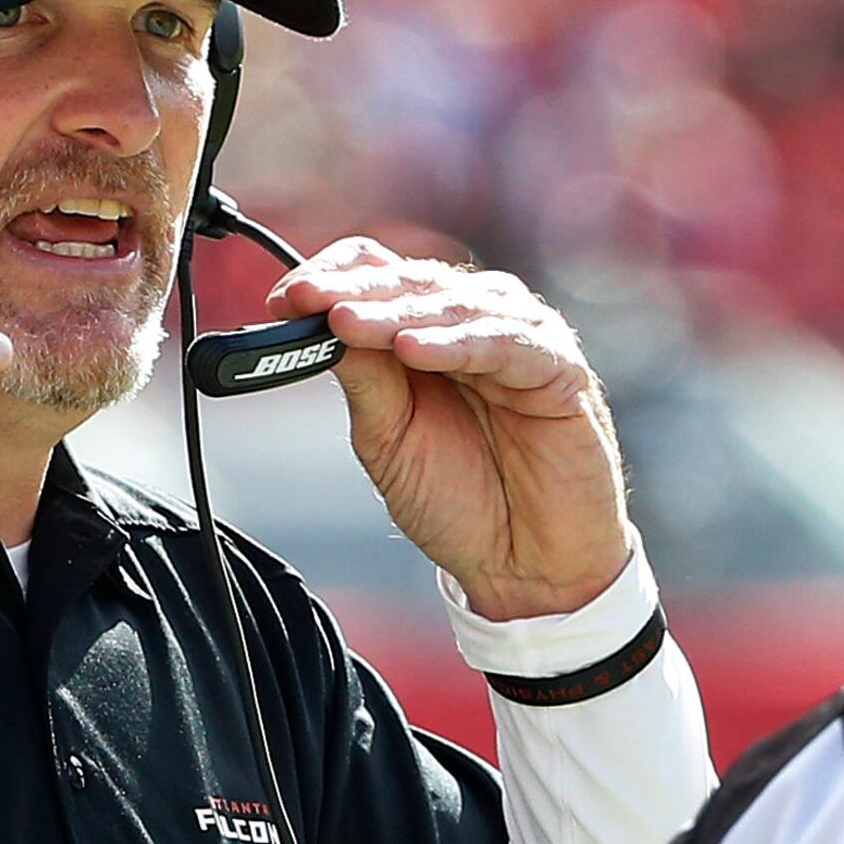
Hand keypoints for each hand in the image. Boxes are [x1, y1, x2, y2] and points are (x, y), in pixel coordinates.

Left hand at [272, 241, 633, 621]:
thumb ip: (364, 379)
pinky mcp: (560, 370)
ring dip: (395, 314)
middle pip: (411, 282)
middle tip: (306, 300)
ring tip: (347, 322)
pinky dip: (456, 343)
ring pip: (453, 305)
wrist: (526, 567)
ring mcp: (520, 341)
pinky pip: (505, 343)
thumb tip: (317, 321)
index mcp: (430, 332)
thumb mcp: (389, 439)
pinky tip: (414, 351)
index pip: (379, 275)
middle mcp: (475, 324)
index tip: (283, 300)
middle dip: (353, 292)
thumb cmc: (462, 502)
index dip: (331, 278)